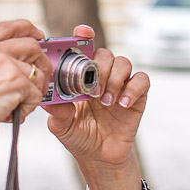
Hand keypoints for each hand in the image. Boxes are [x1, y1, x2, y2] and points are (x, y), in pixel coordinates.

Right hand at [0, 20, 50, 150]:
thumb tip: (20, 69)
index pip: (6, 28)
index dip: (26, 28)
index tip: (38, 34)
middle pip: (30, 46)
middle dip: (42, 64)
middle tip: (41, 80)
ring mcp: (3, 64)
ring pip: (36, 74)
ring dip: (30, 95)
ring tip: (12, 108)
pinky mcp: (15, 80)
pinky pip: (35, 95)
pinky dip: (27, 109)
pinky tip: (9, 114)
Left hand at [43, 24, 149, 167]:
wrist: (99, 157)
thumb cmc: (78, 136)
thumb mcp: (61, 126)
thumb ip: (57, 111)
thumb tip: (47, 99)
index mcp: (82, 78)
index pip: (85, 50)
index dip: (85, 37)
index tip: (83, 32)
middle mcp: (102, 76)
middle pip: (105, 53)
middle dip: (99, 67)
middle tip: (92, 91)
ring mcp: (120, 85)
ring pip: (124, 62)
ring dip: (114, 79)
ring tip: (105, 101)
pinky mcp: (137, 96)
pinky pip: (142, 80)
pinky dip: (132, 88)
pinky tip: (122, 103)